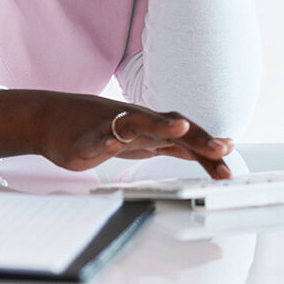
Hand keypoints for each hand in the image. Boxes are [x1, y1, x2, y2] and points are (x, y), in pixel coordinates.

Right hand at [0, 89, 233, 177]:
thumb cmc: (101, 131)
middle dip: (199, 139)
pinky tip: (113, 145)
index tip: (229, 160)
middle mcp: (138, 123)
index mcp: (153, 129)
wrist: (53, 122)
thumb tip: (202, 152)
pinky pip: (98, 139)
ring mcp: (113, 127)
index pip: (187, 137)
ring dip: (161, 125)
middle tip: (222, 149)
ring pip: (139, 123)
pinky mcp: (87, 138)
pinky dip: (108, 141)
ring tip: (182, 128)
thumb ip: (172, 146)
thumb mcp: (143, 143)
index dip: (208, 147)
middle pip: (173, 128)